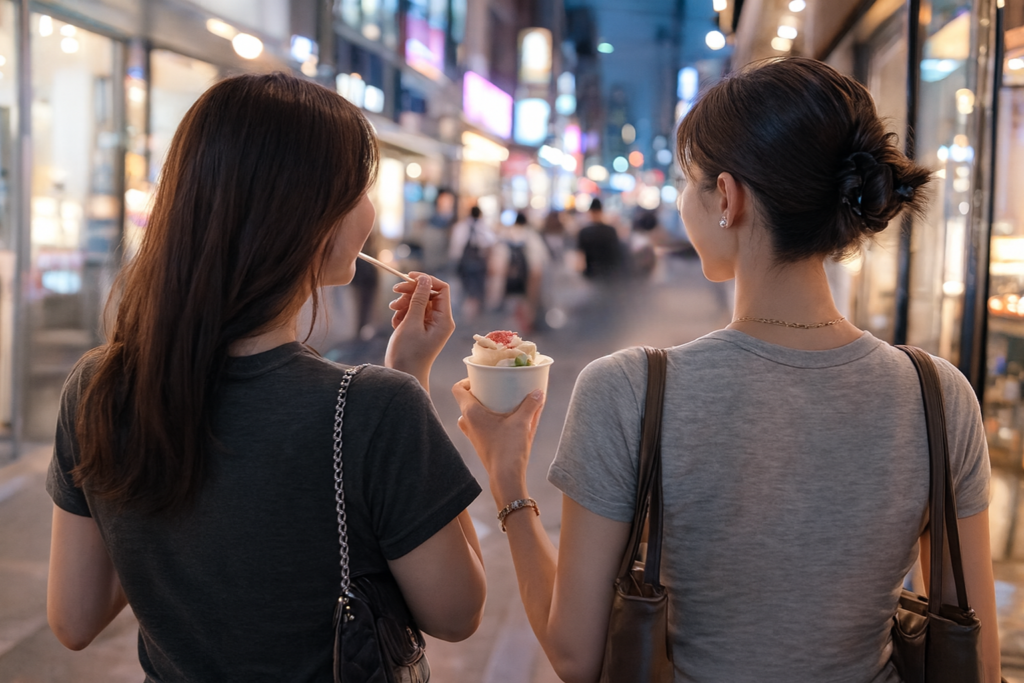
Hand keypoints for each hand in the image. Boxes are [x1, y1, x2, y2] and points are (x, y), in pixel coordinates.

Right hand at [385, 273, 453, 389]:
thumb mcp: (411, 323)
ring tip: (394, 311)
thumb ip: (418, 299)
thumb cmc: (408, 353)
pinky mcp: (420, 329)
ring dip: (405, 303)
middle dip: (411, 291)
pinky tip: (396, 323)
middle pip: (428, 294)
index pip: (442, 289)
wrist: (403, 376)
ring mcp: (430, 325)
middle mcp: (440, 321)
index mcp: (444, 319)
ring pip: (418, 302)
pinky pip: (413, 313)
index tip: (409, 277)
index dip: (426, 280)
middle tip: (395, 292)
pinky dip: (403, 314)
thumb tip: (424, 279)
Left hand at [451, 378, 544, 504]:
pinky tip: (506, 421)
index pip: (458, 389)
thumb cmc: (510, 448)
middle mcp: (467, 422)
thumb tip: (539, 391)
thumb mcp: (523, 422)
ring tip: (500, 403)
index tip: (482, 379)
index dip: (467, 380)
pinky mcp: (479, 444)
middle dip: (480, 392)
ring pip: (472, 415)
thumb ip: (531, 404)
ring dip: (484, 408)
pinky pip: (480, 427)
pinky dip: (489, 421)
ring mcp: (471, 435)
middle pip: (466, 400)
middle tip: (496, 388)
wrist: (506, 477)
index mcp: (471, 412)